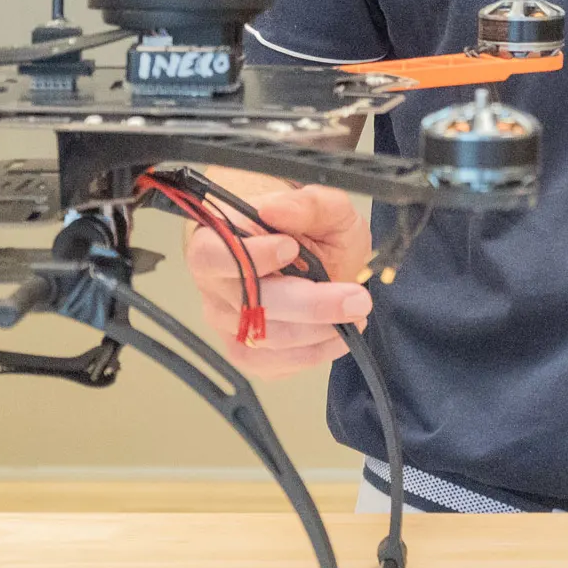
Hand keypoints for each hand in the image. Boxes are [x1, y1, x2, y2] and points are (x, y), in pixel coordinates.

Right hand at [181, 175, 375, 378]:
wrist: (309, 252)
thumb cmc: (308, 227)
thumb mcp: (322, 206)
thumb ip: (306, 203)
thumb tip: (277, 211)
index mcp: (218, 239)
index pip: (213, 255)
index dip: (251, 256)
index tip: (292, 248)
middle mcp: (215, 284)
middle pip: (247, 304)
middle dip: (307, 304)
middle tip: (355, 298)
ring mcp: (227, 321)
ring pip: (262, 339)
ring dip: (315, 331)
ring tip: (355, 313)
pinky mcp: (245, 351)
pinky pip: (270, 364)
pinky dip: (310, 355)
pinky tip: (337, 336)